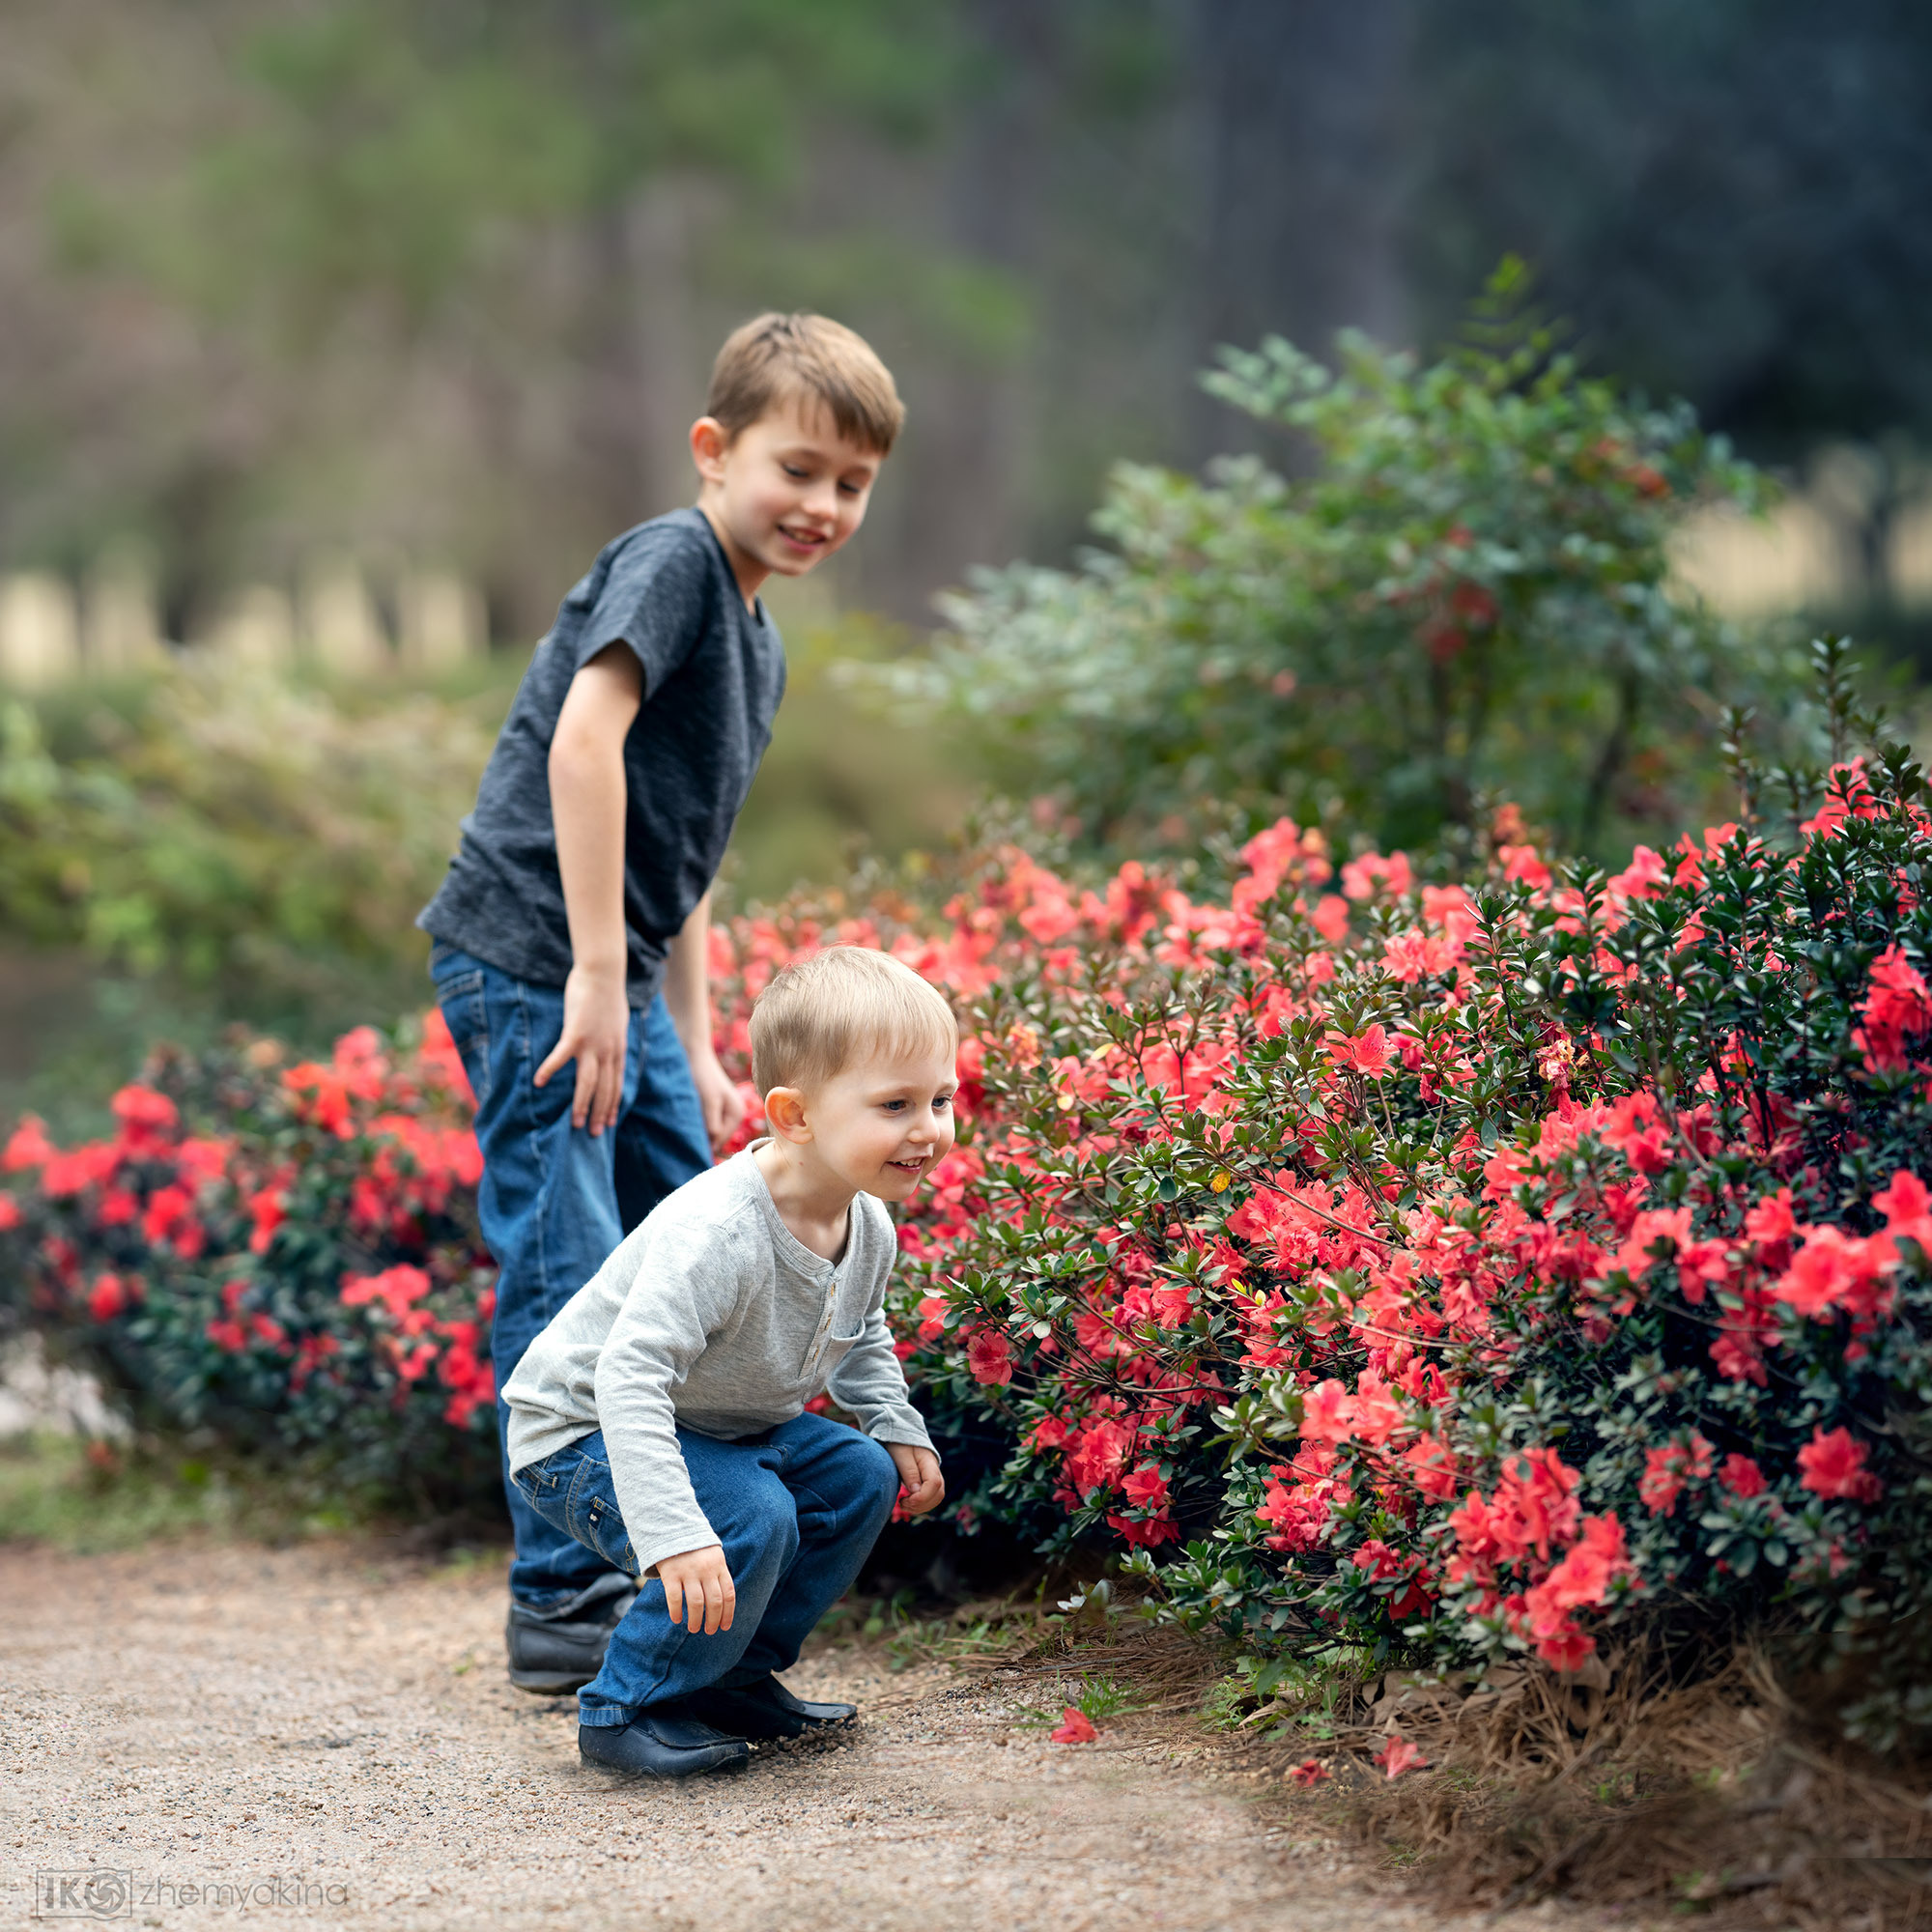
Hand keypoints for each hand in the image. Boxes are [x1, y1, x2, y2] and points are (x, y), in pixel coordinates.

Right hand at [533, 963, 628, 1135]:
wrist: (604, 973)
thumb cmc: (608, 994)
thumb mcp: (618, 1022)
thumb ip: (614, 1038)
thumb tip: (611, 1047)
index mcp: (618, 1049)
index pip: (617, 1083)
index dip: (613, 1104)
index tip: (610, 1122)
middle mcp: (608, 1051)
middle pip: (605, 1089)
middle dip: (601, 1113)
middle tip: (595, 1133)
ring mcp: (592, 1044)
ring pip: (588, 1082)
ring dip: (582, 1104)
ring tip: (575, 1123)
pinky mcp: (575, 1033)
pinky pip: (560, 1057)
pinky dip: (549, 1070)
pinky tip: (539, 1083)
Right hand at [655, 1543, 734, 1633]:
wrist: (674, 1527)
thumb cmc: (696, 1548)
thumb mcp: (714, 1557)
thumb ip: (719, 1576)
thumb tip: (724, 1605)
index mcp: (719, 1566)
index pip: (729, 1594)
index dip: (728, 1613)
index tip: (725, 1627)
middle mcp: (706, 1570)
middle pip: (714, 1602)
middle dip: (713, 1620)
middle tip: (710, 1631)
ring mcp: (689, 1571)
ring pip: (696, 1603)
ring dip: (696, 1620)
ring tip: (694, 1628)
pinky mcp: (671, 1573)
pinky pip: (675, 1598)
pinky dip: (676, 1611)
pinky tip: (676, 1619)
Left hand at [688, 1048, 747, 1150]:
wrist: (694, 1055)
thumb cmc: (702, 1076)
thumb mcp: (709, 1101)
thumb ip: (713, 1123)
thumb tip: (713, 1145)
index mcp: (737, 1114)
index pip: (720, 1140)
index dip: (704, 1142)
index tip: (687, 1140)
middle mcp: (735, 1114)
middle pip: (716, 1137)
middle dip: (702, 1135)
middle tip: (685, 1131)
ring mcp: (725, 1111)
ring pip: (710, 1130)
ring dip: (699, 1128)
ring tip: (686, 1121)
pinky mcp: (715, 1107)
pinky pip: (706, 1122)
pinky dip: (697, 1121)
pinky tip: (688, 1115)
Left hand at [888, 1443, 943, 1515]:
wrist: (902, 1437)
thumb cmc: (899, 1444)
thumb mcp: (901, 1455)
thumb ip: (909, 1472)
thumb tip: (916, 1492)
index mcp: (929, 1462)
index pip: (934, 1483)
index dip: (921, 1496)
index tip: (904, 1499)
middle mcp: (935, 1471)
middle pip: (938, 1494)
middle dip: (921, 1504)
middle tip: (902, 1503)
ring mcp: (934, 1477)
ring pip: (936, 1499)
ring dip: (921, 1507)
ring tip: (903, 1504)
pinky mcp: (929, 1483)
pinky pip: (931, 1498)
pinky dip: (921, 1505)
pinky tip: (908, 1503)